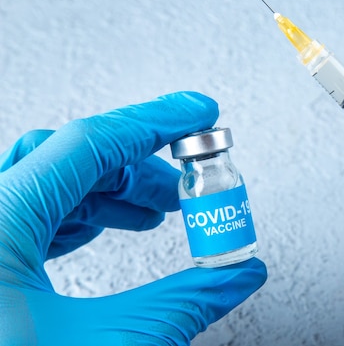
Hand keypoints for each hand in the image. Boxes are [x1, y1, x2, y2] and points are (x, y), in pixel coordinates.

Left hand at [0, 92, 266, 344]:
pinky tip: (111, 224)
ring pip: (50, 181)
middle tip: (191, 179)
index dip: (156, 123)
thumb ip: (186, 302)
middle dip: (141, 164)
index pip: (91, 144)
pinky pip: (32, 211)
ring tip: (160, 206)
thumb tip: (241, 273)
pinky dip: (80, 211)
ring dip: (113, 187)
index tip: (198, 113)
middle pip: (70, 157)